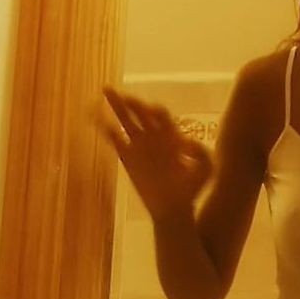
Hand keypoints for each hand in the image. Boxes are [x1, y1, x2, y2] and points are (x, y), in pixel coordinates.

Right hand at [97, 87, 210, 220]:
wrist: (173, 208)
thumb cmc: (191, 189)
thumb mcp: (205, 170)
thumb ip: (201, 154)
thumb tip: (187, 140)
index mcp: (172, 135)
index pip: (161, 115)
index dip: (154, 111)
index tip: (149, 114)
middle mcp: (155, 136)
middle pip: (141, 111)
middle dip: (130, 100)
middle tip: (118, 90)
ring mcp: (140, 145)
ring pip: (126, 119)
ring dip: (116, 105)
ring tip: (105, 90)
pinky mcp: (128, 157)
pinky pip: (114, 138)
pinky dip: (105, 126)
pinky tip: (94, 116)